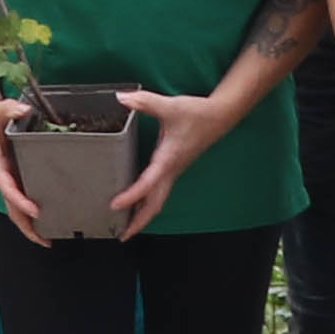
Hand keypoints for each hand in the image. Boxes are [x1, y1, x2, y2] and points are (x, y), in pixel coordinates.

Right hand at [0, 90, 46, 241]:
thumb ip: (12, 109)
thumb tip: (24, 110)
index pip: (8, 188)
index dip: (21, 201)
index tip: (36, 210)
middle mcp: (2, 175)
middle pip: (11, 208)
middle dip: (26, 226)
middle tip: (44, 240)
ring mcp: (9, 177)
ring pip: (15, 207)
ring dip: (29, 224)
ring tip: (48, 237)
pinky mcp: (15, 175)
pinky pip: (21, 197)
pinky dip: (31, 211)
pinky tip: (47, 217)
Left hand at [108, 84, 230, 238]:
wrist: (220, 116)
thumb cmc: (197, 114)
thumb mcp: (170, 106)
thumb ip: (144, 102)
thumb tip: (122, 98)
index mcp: (168, 160)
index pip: (147, 184)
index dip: (131, 196)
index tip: (114, 205)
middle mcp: (171, 170)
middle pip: (154, 205)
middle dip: (139, 222)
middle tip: (122, 236)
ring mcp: (174, 171)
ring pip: (158, 201)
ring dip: (143, 215)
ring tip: (125, 226)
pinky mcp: (174, 168)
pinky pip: (160, 192)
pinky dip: (148, 202)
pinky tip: (138, 203)